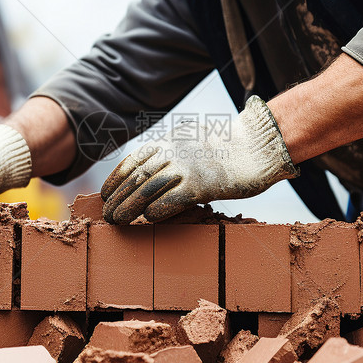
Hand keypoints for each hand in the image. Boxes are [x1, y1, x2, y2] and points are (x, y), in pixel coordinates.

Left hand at [101, 96, 298, 223]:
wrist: (256, 145)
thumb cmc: (226, 148)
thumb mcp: (191, 141)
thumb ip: (170, 152)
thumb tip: (149, 171)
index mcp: (168, 141)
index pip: (132, 161)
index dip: (115, 179)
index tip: (105, 194)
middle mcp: (173, 153)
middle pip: (136, 178)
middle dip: (118, 198)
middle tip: (107, 215)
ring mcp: (186, 168)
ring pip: (148, 190)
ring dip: (130, 208)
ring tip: (118, 221)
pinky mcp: (202, 185)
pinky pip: (172, 200)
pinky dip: (157, 210)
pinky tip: (147, 219)